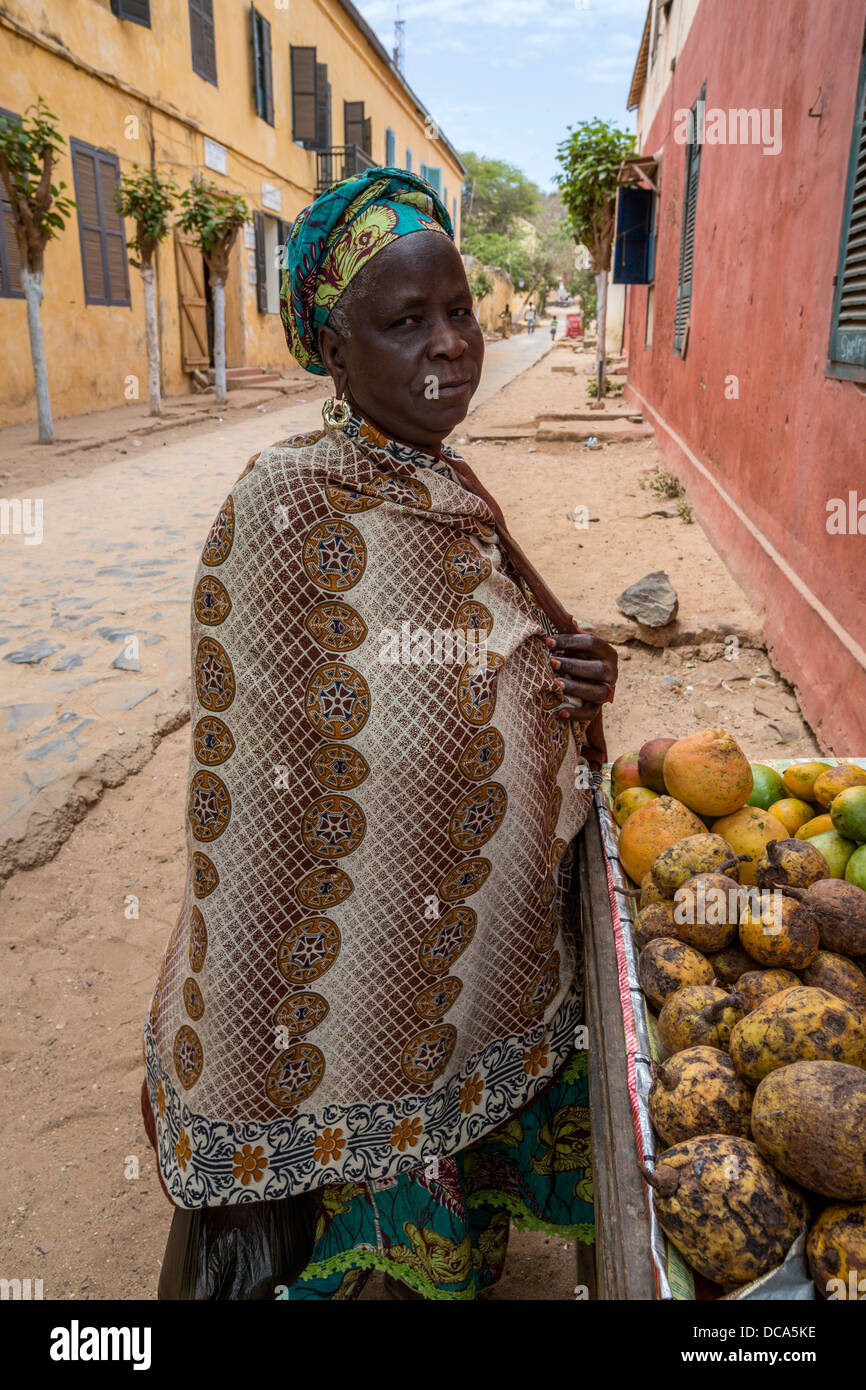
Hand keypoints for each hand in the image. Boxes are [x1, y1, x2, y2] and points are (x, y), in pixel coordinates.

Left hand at [545, 631, 617, 768]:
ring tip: (555, 684)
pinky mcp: (599, 707)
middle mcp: (611, 671)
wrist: (588, 681)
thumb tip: (554, 620)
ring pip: (596, 692)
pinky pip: (590, 713)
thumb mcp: (576, 647)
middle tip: (551, 662)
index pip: (592, 643)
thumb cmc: (578, 657)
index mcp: (607, 651)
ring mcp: (607, 690)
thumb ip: (568, 638)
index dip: (570, 642)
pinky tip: (560, 712)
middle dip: (574, 665)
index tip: (548, 641)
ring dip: (576, 688)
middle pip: (597, 669)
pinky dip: (576, 714)